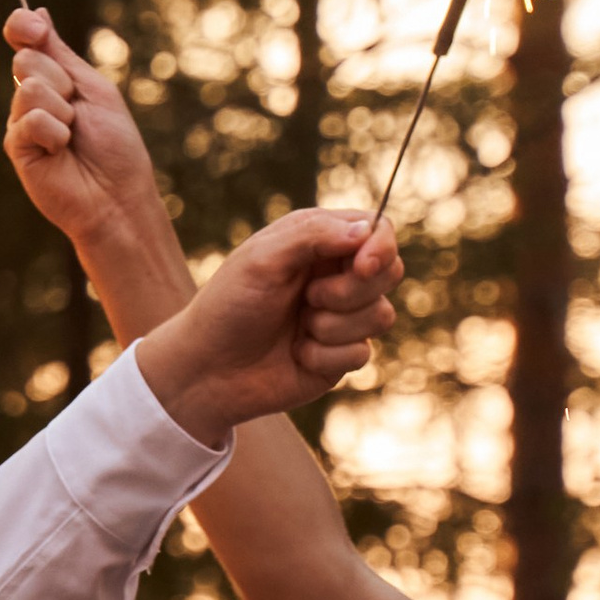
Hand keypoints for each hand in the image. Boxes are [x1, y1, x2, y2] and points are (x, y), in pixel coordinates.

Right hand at [3, 10, 178, 263]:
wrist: (116, 195)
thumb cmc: (114, 145)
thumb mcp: (93, 88)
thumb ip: (61, 54)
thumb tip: (38, 10)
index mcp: (54, 79)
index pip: (24, 40)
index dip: (22, 27)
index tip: (33, 28)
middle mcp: (33, 98)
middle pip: (26, 60)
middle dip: (60, 80)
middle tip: (78, 111)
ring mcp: (22, 122)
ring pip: (29, 88)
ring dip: (63, 111)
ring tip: (72, 136)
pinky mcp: (16, 147)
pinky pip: (30, 120)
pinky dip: (54, 133)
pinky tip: (61, 151)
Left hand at [139, 210, 400, 445]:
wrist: (209, 370)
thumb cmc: (229, 306)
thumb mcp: (263, 259)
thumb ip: (314, 235)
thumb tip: (367, 231)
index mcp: (319, 241)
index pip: (378, 229)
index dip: (380, 247)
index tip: (362, 265)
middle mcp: (336, 275)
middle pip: (390, 271)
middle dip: (351, 290)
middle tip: (308, 298)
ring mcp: (343, 316)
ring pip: (381, 315)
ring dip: (334, 325)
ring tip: (298, 328)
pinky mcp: (342, 355)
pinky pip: (362, 353)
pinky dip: (325, 355)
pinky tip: (297, 354)